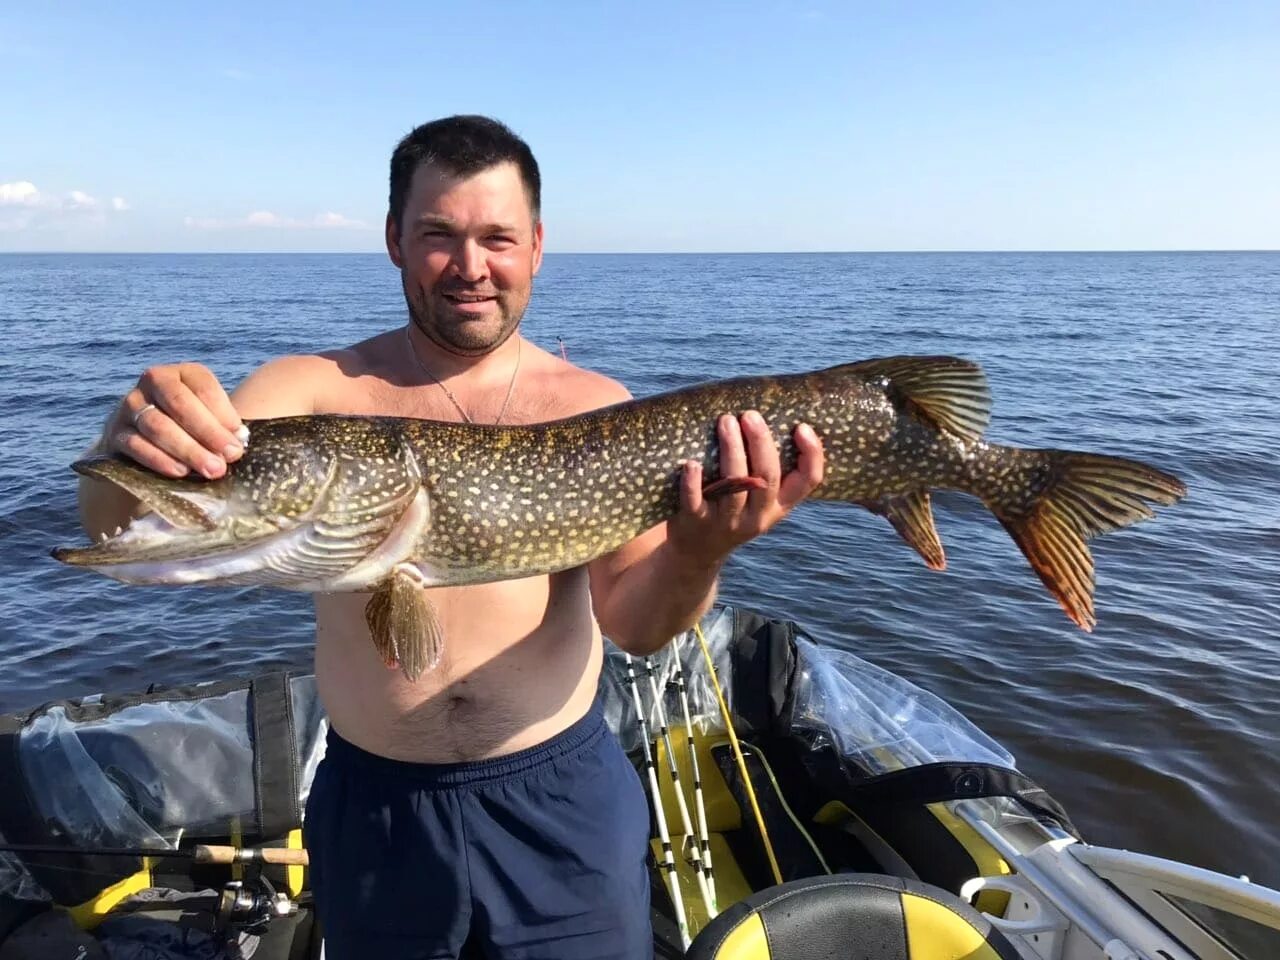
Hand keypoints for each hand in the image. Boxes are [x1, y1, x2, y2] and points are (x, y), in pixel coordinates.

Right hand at [102, 363, 244, 478]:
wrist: (145, 443)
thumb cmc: (189, 428)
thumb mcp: (207, 417)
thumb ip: (222, 425)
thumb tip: (237, 440)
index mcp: (181, 374)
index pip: (202, 387)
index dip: (223, 413)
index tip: (240, 438)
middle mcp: (152, 382)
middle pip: (180, 404)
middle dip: (208, 432)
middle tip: (231, 456)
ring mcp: (129, 406)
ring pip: (158, 426)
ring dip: (189, 450)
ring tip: (212, 469)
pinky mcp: (115, 433)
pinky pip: (136, 445)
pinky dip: (161, 460)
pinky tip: (181, 472)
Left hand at [670, 411, 823, 565]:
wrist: (696, 552)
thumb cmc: (731, 509)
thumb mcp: (758, 498)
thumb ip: (768, 467)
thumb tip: (773, 411)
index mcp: (779, 505)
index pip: (808, 481)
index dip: (811, 455)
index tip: (802, 427)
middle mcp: (757, 515)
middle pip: (766, 477)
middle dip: (760, 442)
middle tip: (750, 415)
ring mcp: (727, 521)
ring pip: (734, 485)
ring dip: (731, 450)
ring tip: (725, 421)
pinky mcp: (696, 522)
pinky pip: (695, 501)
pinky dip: (693, 482)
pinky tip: (692, 462)